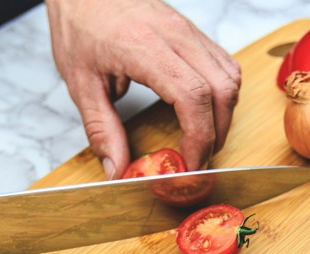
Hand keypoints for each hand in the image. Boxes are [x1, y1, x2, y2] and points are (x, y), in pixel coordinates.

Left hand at [45, 0, 240, 176]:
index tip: (190, 164)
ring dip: (223, 116)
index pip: (192, 96)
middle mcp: (175, 34)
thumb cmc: (80, 28)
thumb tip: (116, 169)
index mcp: (145, 47)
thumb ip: (101, 131)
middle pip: (221, 88)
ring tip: (203, 142)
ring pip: (229, 76)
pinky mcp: (191, 31)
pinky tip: (204, 114)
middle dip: (216, 134)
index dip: (199, 137)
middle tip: (197, 162)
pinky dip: (221, 95)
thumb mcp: (81, 86)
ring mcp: (187, 30)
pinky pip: (223, 64)